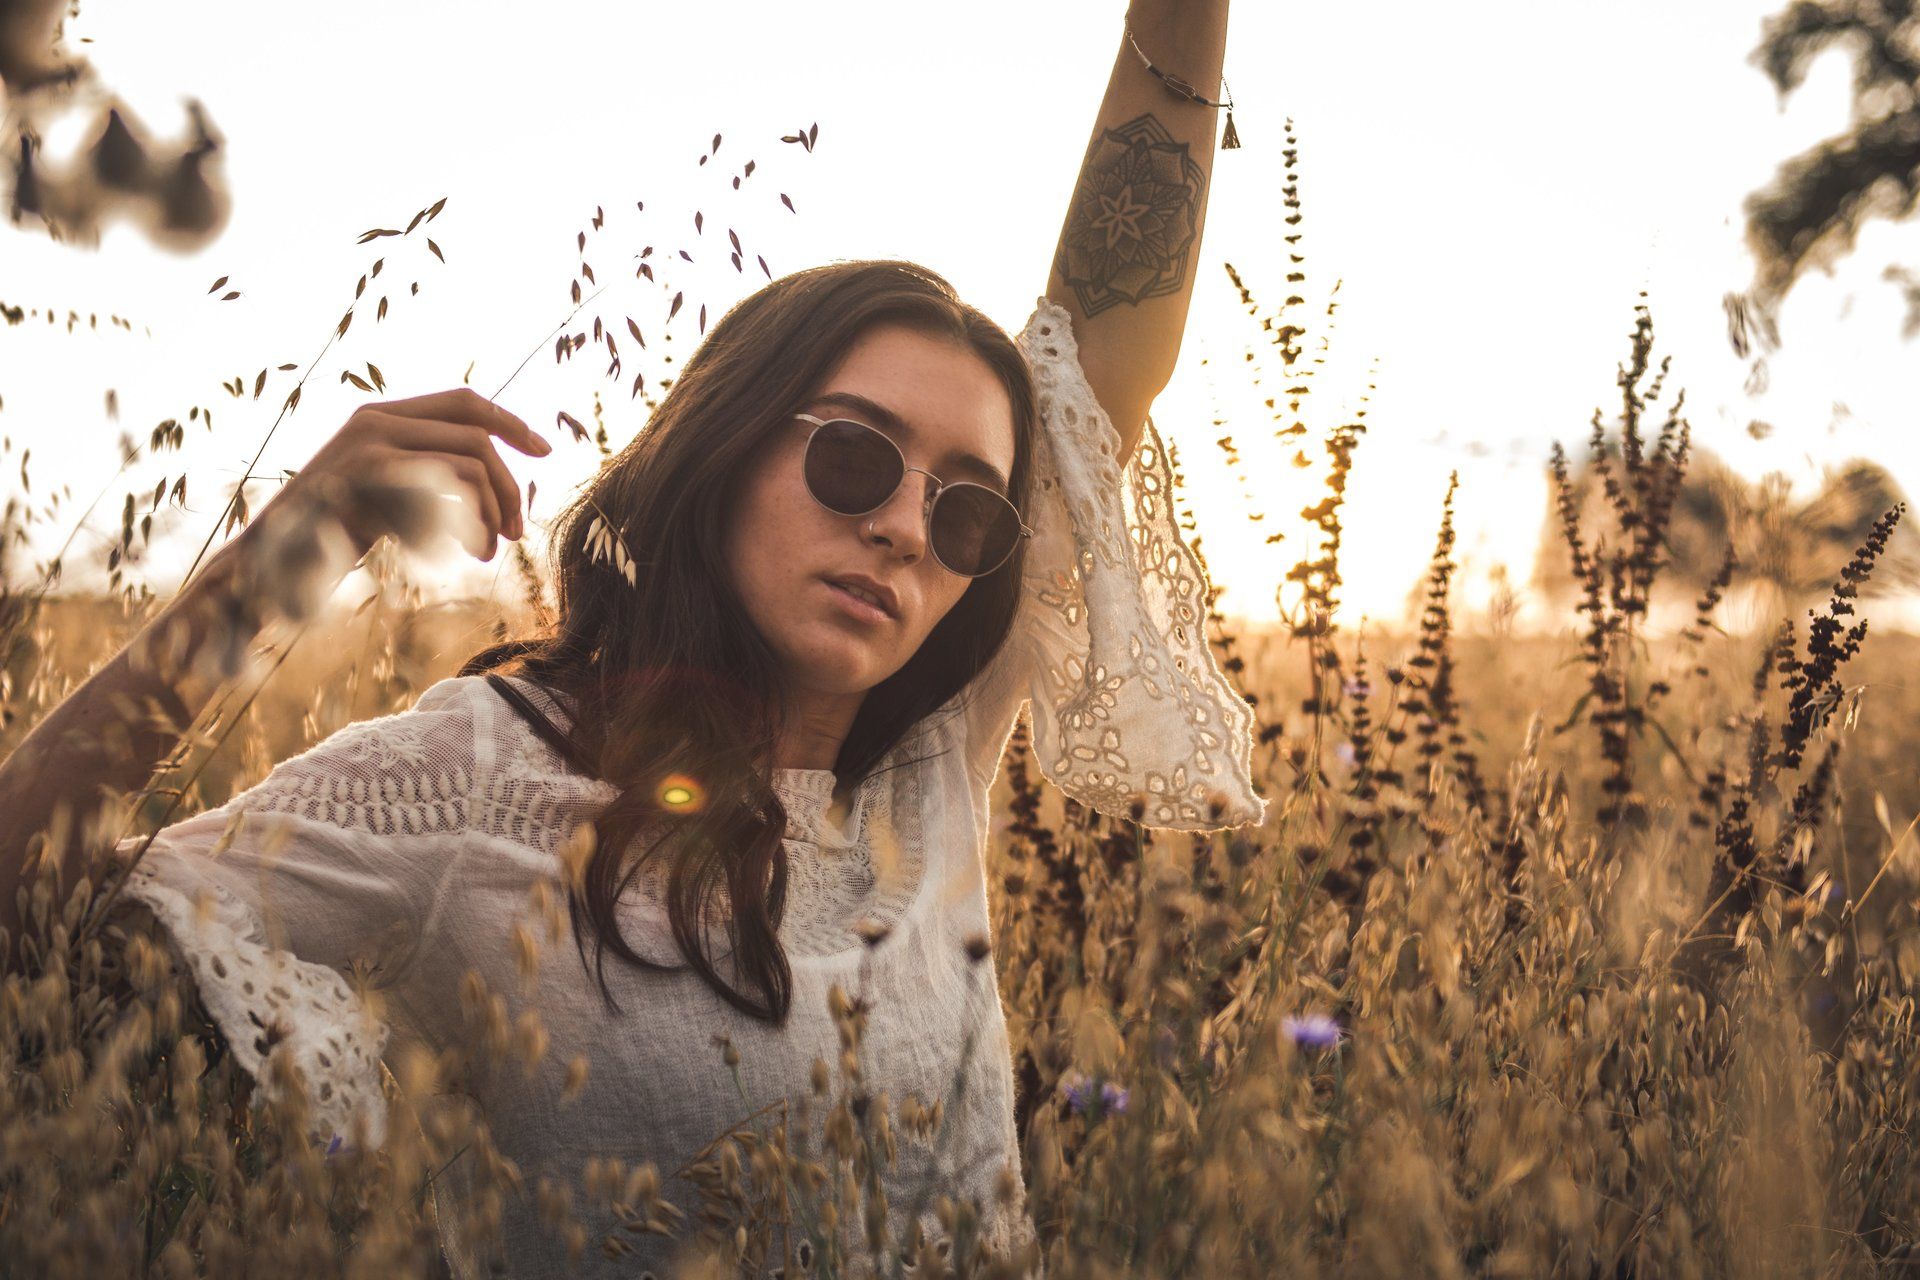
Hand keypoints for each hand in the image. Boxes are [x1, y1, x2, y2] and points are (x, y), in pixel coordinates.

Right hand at [219, 387, 552, 621]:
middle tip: (517, 532)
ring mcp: (368, 448)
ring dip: (492, 515)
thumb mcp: (385, 493)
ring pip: (470, 467)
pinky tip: (464, 553)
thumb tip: (490, 481)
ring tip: (489, 552)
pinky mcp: (366, 484)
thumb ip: (426, 473)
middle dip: (509, 488)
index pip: (464, 401)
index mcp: (382, 415)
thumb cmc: (329, 536)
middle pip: (477, 439)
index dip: (510, 423)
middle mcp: (374, 420)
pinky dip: (465, 527)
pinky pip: (443, 496)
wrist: (265, 564)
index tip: (545, 453)